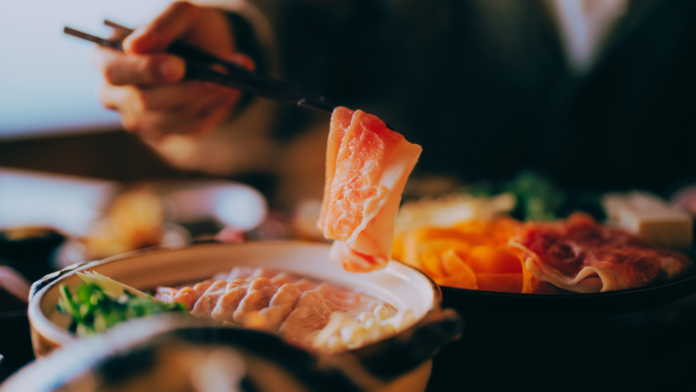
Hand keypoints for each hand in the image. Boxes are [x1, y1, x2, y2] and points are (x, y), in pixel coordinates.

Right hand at [93, 2, 254, 140]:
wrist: (209, 49)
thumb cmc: (187, 29)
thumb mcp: (181, 14)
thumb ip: (161, 25)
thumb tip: (135, 46)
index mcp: (106, 56)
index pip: (115, 71)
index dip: (147, 71)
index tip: (180, 66)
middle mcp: (114, 92)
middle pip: (144, 103)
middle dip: (187, 89)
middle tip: (221, 74)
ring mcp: (137, 117)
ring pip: (172, 118)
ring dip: (208, 97)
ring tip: (233, 75)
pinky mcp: (163, 133)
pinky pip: (189, 128)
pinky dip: (214, 109)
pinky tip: (229, 90)